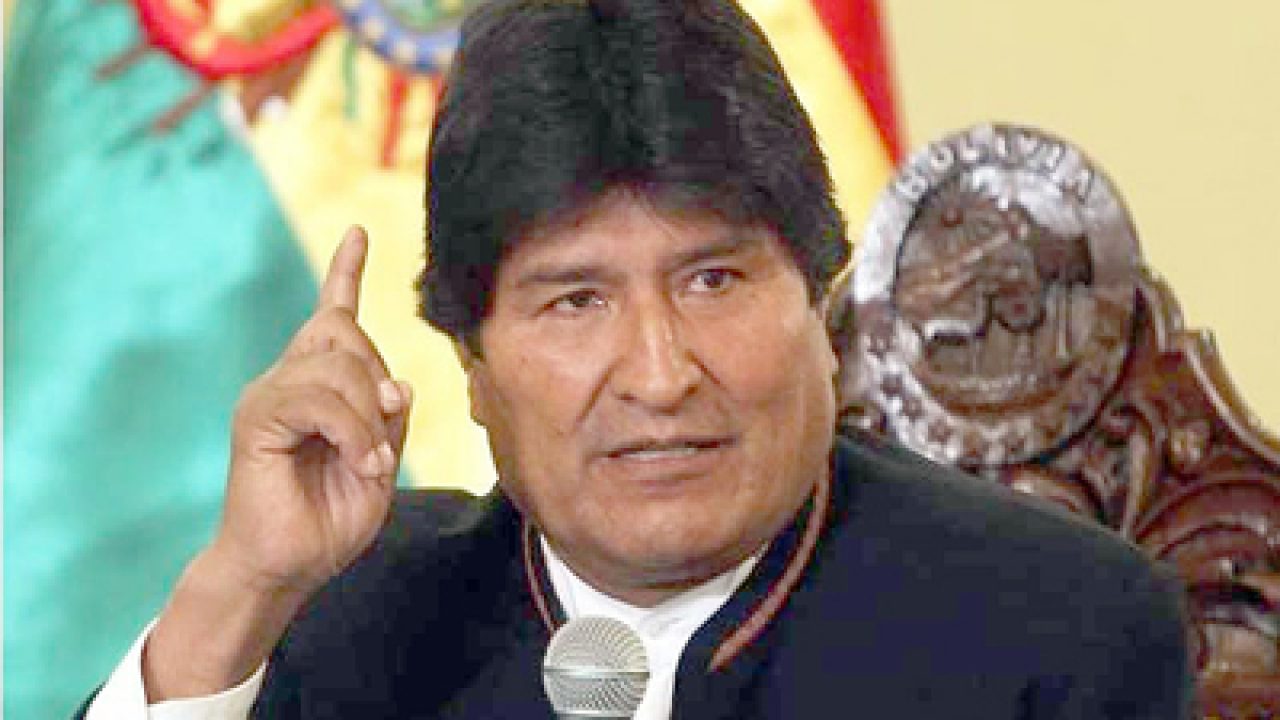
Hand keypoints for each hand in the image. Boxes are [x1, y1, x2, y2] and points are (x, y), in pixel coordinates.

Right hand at [214, 225, 409, 595]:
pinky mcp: (257, 418)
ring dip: (369, 418)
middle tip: (381, 443)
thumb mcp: (379, 463)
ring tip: (367, 463)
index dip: (347, 273)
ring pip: (339, 366)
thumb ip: (389, 419)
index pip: (333, 315)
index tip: (360, 233)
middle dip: (378, 384)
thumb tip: (396, 381)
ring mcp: (268, 394)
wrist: (286, 566)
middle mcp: (288, 379)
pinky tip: (357, 461)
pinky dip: (351, 431)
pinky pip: (317, 399)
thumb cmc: (329, 519)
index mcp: (317, 386)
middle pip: (347, 334)